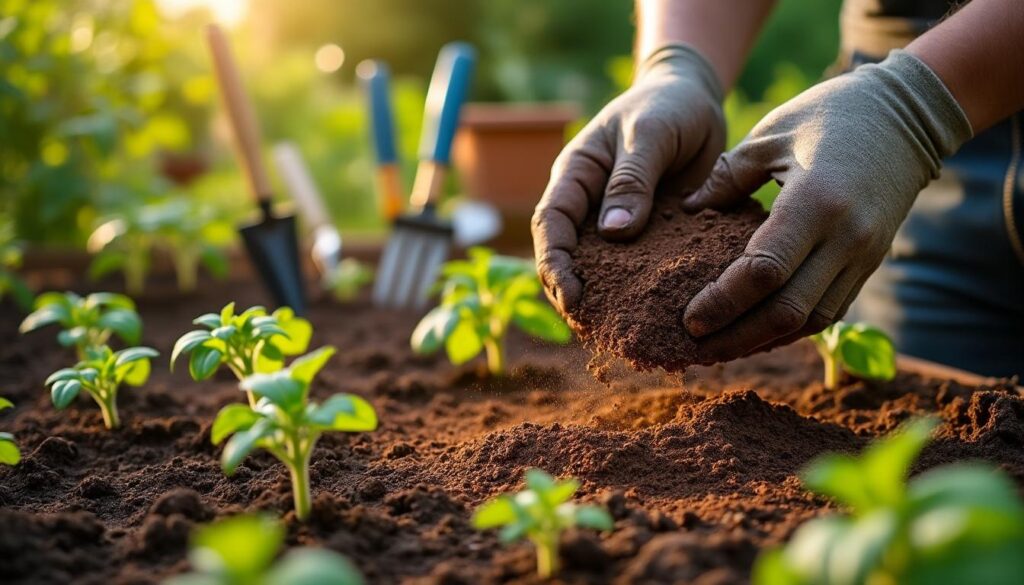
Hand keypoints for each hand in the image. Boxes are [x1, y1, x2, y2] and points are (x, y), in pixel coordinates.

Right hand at [532, 45, 724, 313]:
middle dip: (573, 294)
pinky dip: (645, 291)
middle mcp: (590, 205)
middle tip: (593, 329)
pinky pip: (642, 267)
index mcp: (576, 176)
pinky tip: (661, 314)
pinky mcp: (651, 233)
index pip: (552, 225)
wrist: (698, 99)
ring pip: (603, 269)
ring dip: (608, 300)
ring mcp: (619, 222)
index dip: (555, 264)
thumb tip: (613, 233)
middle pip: (569, 257)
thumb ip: (633, 178)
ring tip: (623, 332)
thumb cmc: (667, 105)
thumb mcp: (651, 133)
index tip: (573, 296)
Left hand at [682, 50, 971, 362]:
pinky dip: (791, 328)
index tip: (688, 319)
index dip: (723, 303)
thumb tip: (688, 210)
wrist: (907, 116)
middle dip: (737, 336)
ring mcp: (864, 254)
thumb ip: (726, 178)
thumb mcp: (769, 135)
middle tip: (695, 346)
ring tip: (720, 348)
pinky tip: (757, 332)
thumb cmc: (829, 114)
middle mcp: (846, 237)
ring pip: (811, 320)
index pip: (764, 271)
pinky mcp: (870, 263)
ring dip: (763, 341)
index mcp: (816, 201)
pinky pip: (829, 310)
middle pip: (787, 310)